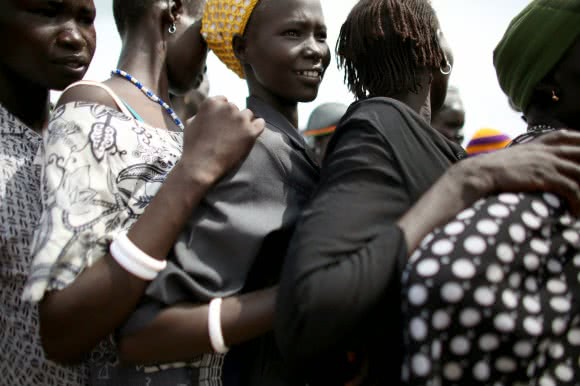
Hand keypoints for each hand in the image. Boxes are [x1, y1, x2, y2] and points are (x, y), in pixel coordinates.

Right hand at [178, 96, 264, 184]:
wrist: (202, 165)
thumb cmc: (193, 147)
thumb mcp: (190, 124)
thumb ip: (201, 114)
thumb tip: (206, 113)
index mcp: (212, 103)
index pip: (224, 101)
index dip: (223, 113)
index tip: (221, 122)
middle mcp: (228, 107)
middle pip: (236, 109)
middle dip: (233, 118)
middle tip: (228, 132)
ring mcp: (240, 119)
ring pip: (248, 115)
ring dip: (245, 122)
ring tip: (238, 136)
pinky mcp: (250, 131)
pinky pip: (260, 124)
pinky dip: (257, 127)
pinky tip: (251, 134)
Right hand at [453, 130, 579, 213]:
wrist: (480, 173)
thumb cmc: (492, 170)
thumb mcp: (511, 157)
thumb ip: (525, 157)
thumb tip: (528, 166)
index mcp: (538, 144)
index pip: (566, 136)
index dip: (579, 140)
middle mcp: (546, 151)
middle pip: (579, 153)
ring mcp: (547, 163)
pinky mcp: (546, 177)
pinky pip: (572, 189)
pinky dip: (577, 202)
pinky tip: (575, 212)